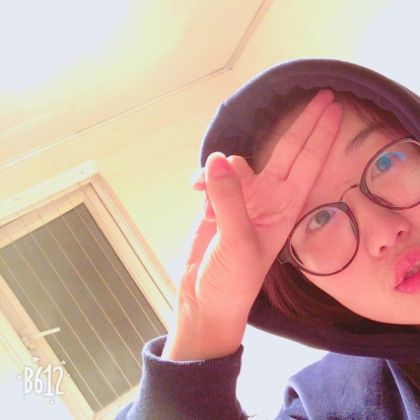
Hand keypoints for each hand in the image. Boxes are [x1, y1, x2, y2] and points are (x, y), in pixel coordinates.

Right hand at [162, 89, 342, 359]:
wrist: (205, 301)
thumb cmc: (232, 282)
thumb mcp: (237, 244)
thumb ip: (230, 200)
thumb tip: (219, 160)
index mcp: (283, 208)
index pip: (307, 164)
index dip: (320, 135)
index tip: (332, 108)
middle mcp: (266, 200)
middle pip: (287, 153)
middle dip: (303, 125)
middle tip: (320, 96)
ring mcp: (242, 200)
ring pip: (238, 165)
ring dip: (222, 170)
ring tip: (209, 198)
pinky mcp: (217, 204)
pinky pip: (212, 178)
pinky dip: (203, 179)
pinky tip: (194, 189)